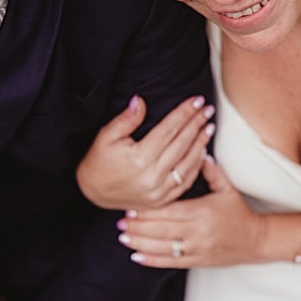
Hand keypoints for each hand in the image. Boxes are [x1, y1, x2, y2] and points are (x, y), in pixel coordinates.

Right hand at [77, 94, 213, 210]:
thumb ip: (126, 119)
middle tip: (208, 110)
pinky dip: (196, 167)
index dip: (185, 113)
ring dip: (201, 144)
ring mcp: (158, 191)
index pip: (169, 129)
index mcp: (140, 159)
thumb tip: (140, 101)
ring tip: (208, 128)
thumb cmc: (98, 162)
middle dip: (197, 124)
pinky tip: (201, 153)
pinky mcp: (160, 200)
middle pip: (182, 144)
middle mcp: (152, 177)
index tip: (197, 101)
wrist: (92, 193)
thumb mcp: (106, 137)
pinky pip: (185, 183)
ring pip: (188, 164)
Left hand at [115, 155, 271, 268]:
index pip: (169, 211)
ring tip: (123, 238)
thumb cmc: (238, 212)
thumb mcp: (227, 188)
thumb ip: (211, 171)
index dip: (148, 212)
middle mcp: (198, 231)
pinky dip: (151, 260)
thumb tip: (198, 150)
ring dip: (140, 243)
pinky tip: (136, 256)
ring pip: (162, 248)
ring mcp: (196, 248)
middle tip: (119, 223)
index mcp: (203, 211)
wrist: (256, 240)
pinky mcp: (197, 261)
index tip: (131, 208)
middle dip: (138, 227)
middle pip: (161, 230)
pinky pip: (170, 262)